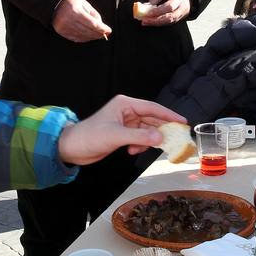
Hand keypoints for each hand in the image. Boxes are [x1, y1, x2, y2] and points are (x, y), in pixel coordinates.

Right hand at [53, 0, 110, 41]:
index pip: (92, 23)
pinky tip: (90, 36)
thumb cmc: (72, 2)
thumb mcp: (84, 4)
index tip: (109, 30)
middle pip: (88, 31)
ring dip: (93, 37)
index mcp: (75, 11)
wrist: (55, 4)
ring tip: (99, 35)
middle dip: (99, 33)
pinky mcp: (62, 32)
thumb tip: (102, 27)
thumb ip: (94, 14)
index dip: (102, 28)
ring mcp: (64, 28)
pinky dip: (85, 38)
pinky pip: (76, 38)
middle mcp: (68, 20)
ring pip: (83, 36)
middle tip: (106, 34)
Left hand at [57, 95, 187, 163]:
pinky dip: (140, 145)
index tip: (182, 122)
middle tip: (174, 139)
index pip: (152, 108)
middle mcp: (127, 111)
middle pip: (152, 119)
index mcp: (125, 104)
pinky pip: (140, 138)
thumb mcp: (116, 136)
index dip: (168, 115)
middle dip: (161, 130)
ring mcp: (125, 122)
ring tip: (144, 148)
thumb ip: (139, 136)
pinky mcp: (123, 133)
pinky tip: (132, 151)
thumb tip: (160, 137)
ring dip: (148, 140)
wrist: (72, 148)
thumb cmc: (89, 136)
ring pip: (147, 130)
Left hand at [138, 0, 191, 26]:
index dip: (158, 11)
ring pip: (169, 22)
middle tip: (144, 20)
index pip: (170, 6)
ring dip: (156, 23)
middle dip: (156, 20)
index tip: (148, 12)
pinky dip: (159, 23)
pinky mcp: (179, 18)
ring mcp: (182, 14)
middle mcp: (183, 7)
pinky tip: (150, 22)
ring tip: (145, 22)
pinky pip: (169, 22)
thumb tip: (146, 7)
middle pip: (170, 17)